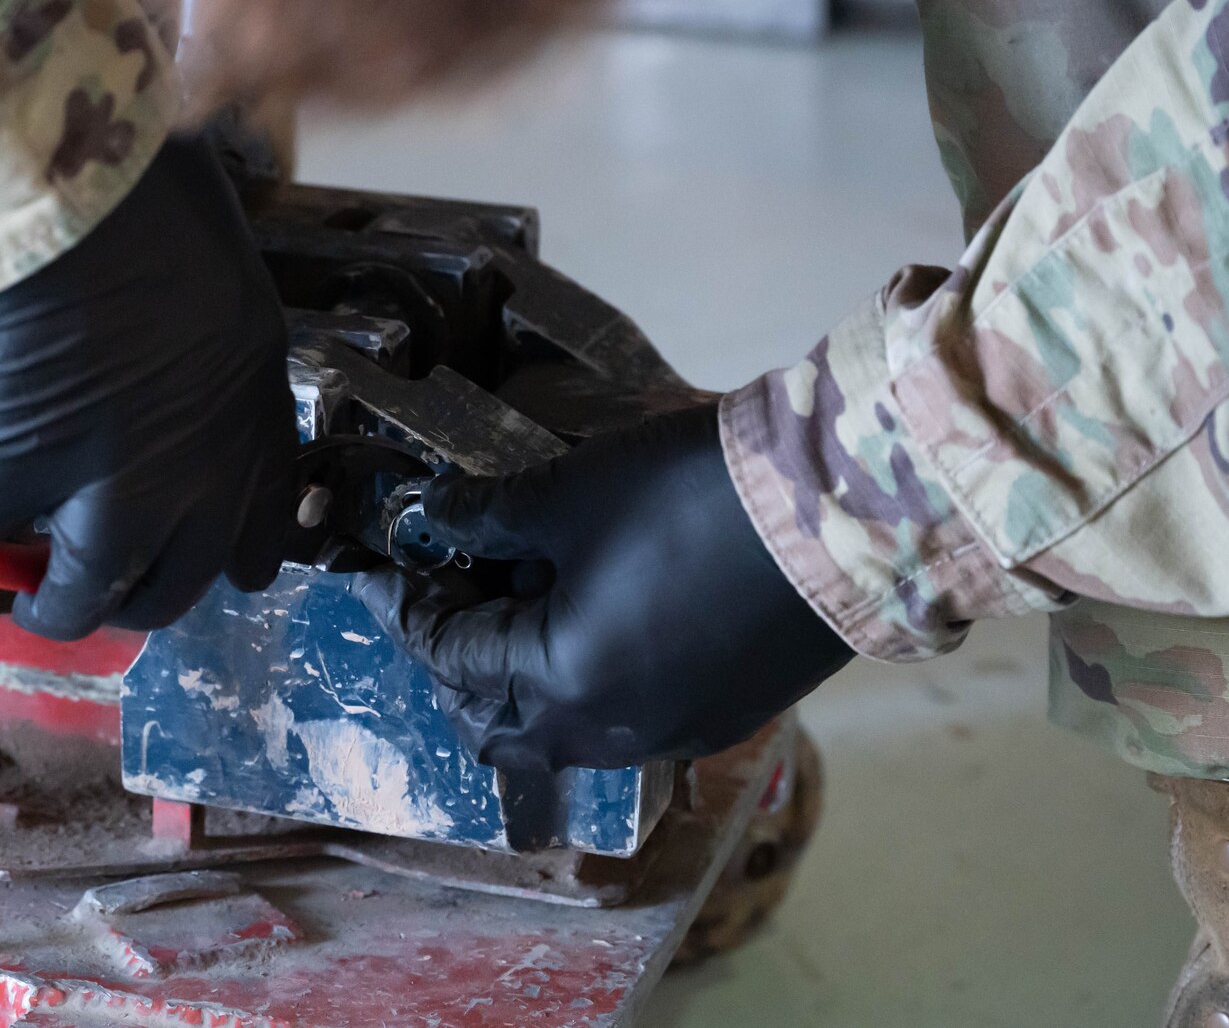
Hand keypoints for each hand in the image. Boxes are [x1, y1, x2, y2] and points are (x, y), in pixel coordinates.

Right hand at [0, 139, 294, 639]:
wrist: (56, 185)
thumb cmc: (139, 185)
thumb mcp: (217, 254)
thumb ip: (206, 318)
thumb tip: (175, 316)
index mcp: (249, 405)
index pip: (264, 524)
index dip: (234, 554)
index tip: (213, 564)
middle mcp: (195, 467)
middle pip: (175, 583)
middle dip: (135, 597)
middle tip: (100, 586)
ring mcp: (109, 486)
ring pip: (82, 594)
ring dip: (50, 604)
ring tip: (18, 590)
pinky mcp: (16, 477)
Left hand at [353, 402, 850, 769]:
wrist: (843, 512)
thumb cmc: (689, 497)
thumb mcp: (567, 494)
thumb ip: (485, 514)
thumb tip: (428, 516)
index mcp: (556, 683)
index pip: (450, 654)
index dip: (408, 605)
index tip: (385, 567)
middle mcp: (605, 732)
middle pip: (496, 727)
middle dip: (457, 669)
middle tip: (449, 597)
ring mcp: (668, 734)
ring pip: (561, 734)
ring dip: (522, 681)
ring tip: (521, 600)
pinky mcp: (719, 717)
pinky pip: (622, 722)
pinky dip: (585, 684)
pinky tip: (595, 617)